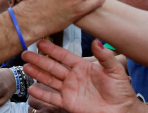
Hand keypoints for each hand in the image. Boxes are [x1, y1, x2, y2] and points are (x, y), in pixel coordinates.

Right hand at [22, 40, 147, 112]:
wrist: (121, 110)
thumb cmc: (121, 90)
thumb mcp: (114, 70)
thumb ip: (104, 56)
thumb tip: (96, 41)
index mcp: (83, 67)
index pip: (64, 56)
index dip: (52, 50)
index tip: (41, 42)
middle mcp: (73, 77)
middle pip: (52, 67)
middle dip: (39, 60)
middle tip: (26, 53)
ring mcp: (70, 90)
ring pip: (50, 80)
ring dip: (37, 73)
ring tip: (25, 67)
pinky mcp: (69, 103)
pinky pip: (53, 98)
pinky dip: (42, 94)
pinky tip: (32, 89)